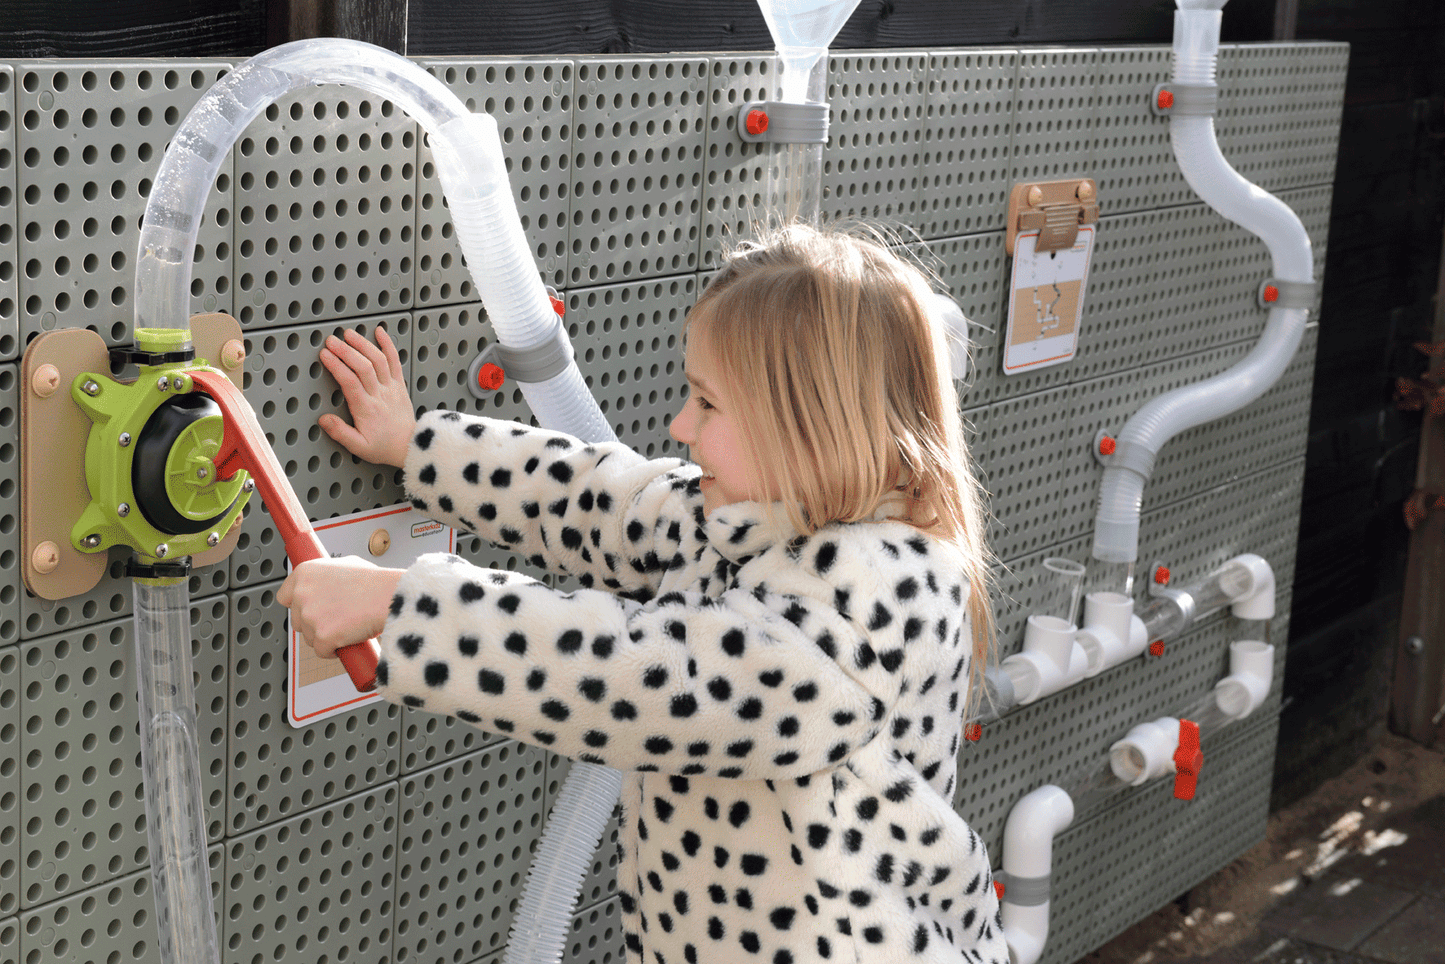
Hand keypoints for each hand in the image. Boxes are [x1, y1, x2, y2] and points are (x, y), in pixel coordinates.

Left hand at [278, 556, 404, 658]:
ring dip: (324, 637)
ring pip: (309, 637)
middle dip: (314, 623)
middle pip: (296, 620)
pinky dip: (334, 650)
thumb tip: (325, 581)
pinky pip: (322, 651)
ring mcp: (310, 616)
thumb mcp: (346, 564)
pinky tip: (346, 640)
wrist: (388, 596)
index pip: (284, 596)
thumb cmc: (374, 581)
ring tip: (346, 627)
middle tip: (335, 619)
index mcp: (305, 574)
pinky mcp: (322, 636)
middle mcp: (302, 594)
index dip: (297, 605)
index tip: (308, 608)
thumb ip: (327, 574)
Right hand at [319, 326, 415, 467]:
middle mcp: (380, 395)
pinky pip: (396, 361)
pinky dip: (389, 345)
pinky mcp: (400, 384)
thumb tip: (324, 419)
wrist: (410, 447)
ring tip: (348, 334)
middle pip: (364, 367)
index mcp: (367, 409)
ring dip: (363, 344)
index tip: (325, 355)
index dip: (337, 366)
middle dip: (346, 351)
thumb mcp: (359, 447)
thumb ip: (340, 433)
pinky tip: (380, 332)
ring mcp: (392, 387)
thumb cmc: (383, 446)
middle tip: (331, 340)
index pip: (350, 382)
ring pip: (379, 360)